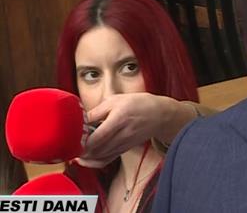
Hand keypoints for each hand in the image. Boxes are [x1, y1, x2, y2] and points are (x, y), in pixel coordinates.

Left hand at [76, 93, 197, 167]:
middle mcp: (122, 134)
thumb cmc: (139, 104)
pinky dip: (93, 161)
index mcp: (119, 119)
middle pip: (96, 150)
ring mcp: (124, 144)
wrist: (160, 114)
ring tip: (76, 149)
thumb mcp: (116, 99)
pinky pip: (106, 160)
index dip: (81, 141)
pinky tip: (86, 157)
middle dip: (80, 149)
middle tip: (71, 143)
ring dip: (85, 156)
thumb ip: (97, 110)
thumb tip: (80, 119)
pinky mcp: (124, 149)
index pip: (96, 137)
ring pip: (99, 157)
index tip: (72, 136)